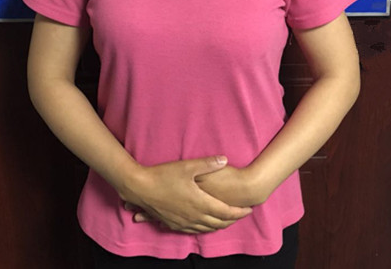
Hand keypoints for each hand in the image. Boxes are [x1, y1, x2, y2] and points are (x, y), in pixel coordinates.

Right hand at [121, 156, 252, 233]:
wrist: (140, 188)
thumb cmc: (163, 175)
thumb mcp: (187, 166)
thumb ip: (208, 164)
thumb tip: (225, 159)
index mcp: (200, 203)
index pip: (226, 212)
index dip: (239, 212)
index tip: (249, 209)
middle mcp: (194, 216)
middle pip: (218, 223)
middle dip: (232, 220)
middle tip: (241, 215)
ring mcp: (183, 222)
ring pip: (207, 229)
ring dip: (219, 226)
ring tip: (227, 221)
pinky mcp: (173, 224)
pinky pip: (193, 231)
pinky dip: (204, 229)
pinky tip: (204, 226)